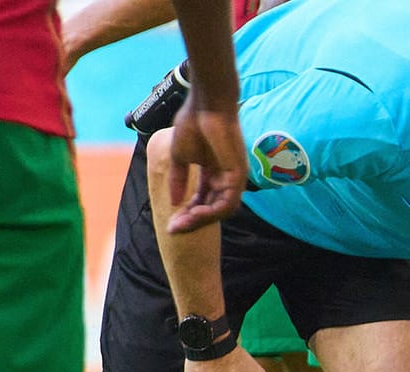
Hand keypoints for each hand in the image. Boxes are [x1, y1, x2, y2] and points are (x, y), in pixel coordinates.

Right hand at [166, 93, 247, 233]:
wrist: (206, 103)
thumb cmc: (193, 122)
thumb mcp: (180, 157)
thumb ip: (178, 179)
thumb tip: (172, 201)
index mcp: (214, 173)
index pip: (202, 200)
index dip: (187, 213)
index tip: (170, 224)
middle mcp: (227, 178)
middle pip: (211, 209)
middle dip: (192, 220)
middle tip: (173, 228)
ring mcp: (235, 177)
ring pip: (220, 210)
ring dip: (200, 219)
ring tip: (181, 223)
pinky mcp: (239, 175)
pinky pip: (227, 202)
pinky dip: (211, 211)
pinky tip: (194, 213)